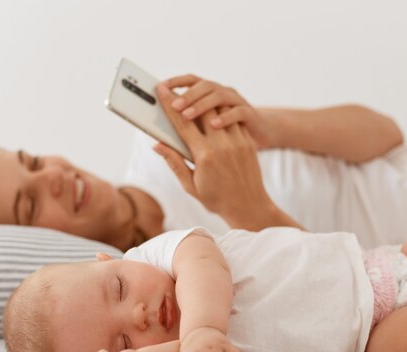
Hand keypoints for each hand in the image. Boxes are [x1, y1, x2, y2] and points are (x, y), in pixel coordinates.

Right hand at [155, 82, 279, 228]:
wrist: (249, 207)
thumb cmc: (216, 199)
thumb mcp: (190, 185)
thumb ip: (174, 162)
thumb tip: (156, 145)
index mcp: (204, 156)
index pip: (183, 123)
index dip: (169, 105)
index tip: (160, 89)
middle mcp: (222, 144)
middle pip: (202, 110)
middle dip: (186, 98)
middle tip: (173, 90)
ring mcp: (237, 140)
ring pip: (219, 111)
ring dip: (204, 103)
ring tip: (192, 100)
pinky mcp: (247, 141)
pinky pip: (232, 119)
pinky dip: (221, 113)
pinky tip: (212, 112)